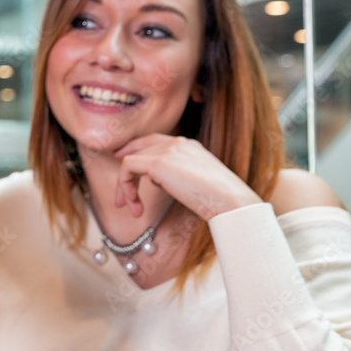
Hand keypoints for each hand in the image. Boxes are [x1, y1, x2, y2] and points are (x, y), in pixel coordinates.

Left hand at [113, 134, 261, 221]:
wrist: (230, 201)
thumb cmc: (220, 200)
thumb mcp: (198, 183)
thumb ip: (179, 176)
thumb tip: (158, 181)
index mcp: (190, 146)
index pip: (155, 140)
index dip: (135, 148)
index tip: (121, 159)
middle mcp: (178, 143)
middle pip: (140, 150)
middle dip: (126, 174)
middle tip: (121, 199)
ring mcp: (168, 149)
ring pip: (131, 162)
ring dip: (126, 188)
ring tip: (133, 210)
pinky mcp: (158, 161)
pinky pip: (128, 167)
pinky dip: (125, 186)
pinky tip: (135, 204)